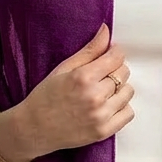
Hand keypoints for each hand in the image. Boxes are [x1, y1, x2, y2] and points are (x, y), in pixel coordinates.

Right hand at [12, 24, 133, 158]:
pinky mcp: (103, 131)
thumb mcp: (64, 68)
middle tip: (101, 74)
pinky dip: (121, 107)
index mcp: (83, 77)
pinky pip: (128, 113)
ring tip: (104, 90)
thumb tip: (106, 30)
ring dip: (120, 88)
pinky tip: (108, 105)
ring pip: (128, 92)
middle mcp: (94, 96)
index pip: (116, 57)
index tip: (109, 55)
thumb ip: (89, 50)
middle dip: (115, 70)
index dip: (114, 53)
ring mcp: (100, 116)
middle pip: (123, 73)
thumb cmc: (46, 96)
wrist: (33, 128)